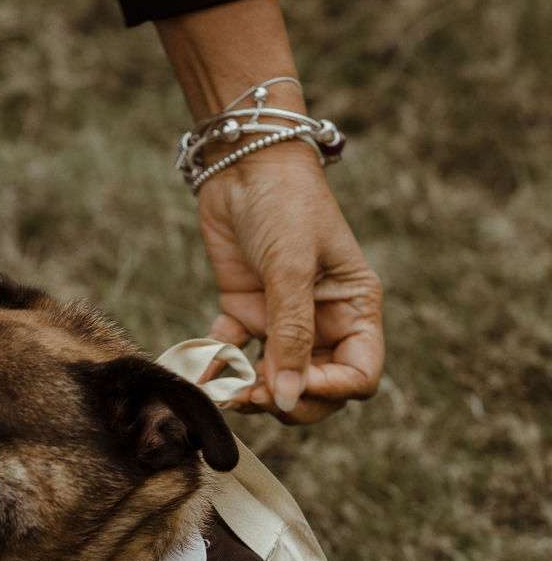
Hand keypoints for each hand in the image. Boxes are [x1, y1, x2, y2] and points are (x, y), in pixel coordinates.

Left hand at [197, 143, 383, 423]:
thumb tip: (288, 400)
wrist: (241, 160)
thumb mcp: (290, 268)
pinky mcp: (245, 311)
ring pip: (274, 380)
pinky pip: (235, 355)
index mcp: (354, 309)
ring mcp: (283, 319)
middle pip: (316, 389)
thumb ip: (290, 335)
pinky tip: (202, 370)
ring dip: (251, 391)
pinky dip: (219, 367)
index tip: (293, 386)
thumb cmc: (283, 203)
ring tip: (225, 389)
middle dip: (286, 400)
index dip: (330, 391)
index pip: (359, 376)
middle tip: (252, 394)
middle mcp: (324, 320)